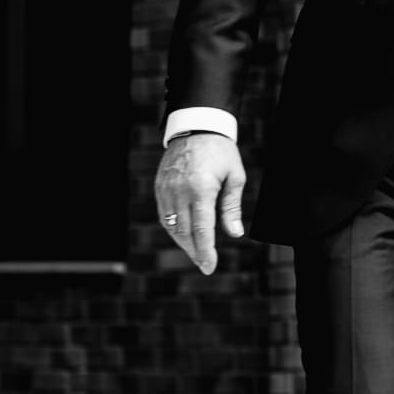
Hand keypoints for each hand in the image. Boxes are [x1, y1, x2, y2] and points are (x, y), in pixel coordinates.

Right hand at [154, 132, 246, 275]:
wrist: (196, 127)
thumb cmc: (221, 152)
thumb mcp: (234, 177)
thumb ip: (231, 207)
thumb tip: (235, 234)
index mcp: (201, 190)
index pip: (202, 229)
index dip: (205, 251)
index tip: (209, 266)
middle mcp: (179, 192)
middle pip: (184, 232)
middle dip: (195, 251)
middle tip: (205, 265)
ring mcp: (166, 190)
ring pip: (171, 226)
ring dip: (183, 242)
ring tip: (196, 253)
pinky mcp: (159, 187)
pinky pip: (164, 215)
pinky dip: (173, 228)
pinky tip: (183, 235)